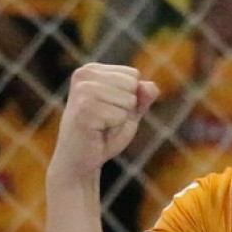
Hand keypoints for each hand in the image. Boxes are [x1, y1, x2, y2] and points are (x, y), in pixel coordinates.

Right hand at [51, 63, 158, 180]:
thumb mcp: (128, 112)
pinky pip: (120, 115)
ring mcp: (83, 90)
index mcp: (92, 70)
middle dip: (126, 108)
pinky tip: (97, 131)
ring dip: (120, 119)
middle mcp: (85, 75)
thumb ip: (142, 97)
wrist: (80, 161)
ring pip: (128, 100)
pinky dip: (115, 128)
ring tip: (102, 126)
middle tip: (106, 121)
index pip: (133, 75)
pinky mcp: (85, 108)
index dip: (129, 98)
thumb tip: (151, 87)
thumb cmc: (104, 135)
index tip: (110, 110)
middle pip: (132, 85)